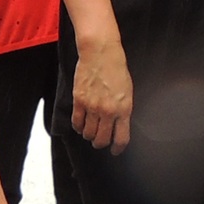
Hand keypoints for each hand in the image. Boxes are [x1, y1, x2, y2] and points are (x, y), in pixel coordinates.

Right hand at [70, 29, 134, 153]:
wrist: (101, 53)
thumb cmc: (117, 68)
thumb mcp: (127, 91)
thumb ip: (123, 109)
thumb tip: (119, 124)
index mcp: (124, 109)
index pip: (121, 138)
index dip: (117, 148)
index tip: (115, 150)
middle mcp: (108, 111)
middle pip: (102, 139)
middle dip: (101, 144)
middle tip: (99, 142)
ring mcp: (92, 107)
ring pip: (88, 133)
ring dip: (89, 135)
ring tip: (90, 132)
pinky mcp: (79, 100)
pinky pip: (76, 122)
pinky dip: (78, 127)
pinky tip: (80, 125)